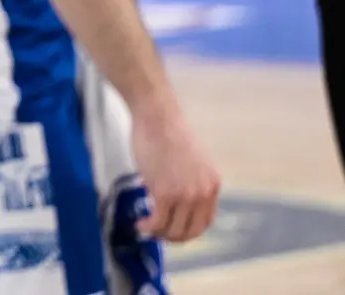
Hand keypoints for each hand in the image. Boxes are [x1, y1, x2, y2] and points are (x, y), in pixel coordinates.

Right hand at [129, 99, 219, 241]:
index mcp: (212, 184)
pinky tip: (140, 223)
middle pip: (192, 230)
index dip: (189, 229)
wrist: (157, 116)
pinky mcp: (165, 193)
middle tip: (158, 232)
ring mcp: (185, 195)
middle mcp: (203, 193)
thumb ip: (188, 181)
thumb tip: (174, 197)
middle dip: (174, 237)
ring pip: (174, 230)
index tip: (173, 227)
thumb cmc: (167, 131)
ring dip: (159, 234)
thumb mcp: (190, 161)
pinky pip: (158, 221)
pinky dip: (148, 227)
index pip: (206, 221)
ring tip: (146, 227)